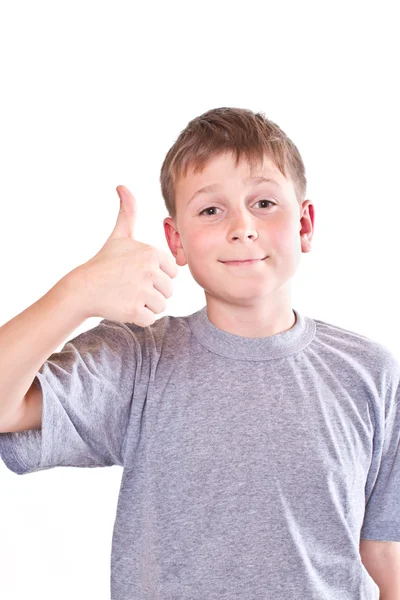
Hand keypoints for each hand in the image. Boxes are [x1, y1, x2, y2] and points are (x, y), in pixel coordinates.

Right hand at [73, 185, 178, 325]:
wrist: (82, 288)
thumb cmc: (104, 262)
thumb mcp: (119, 235)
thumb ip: (128, 212)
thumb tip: (122, 186)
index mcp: (152, 253)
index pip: (172, 273)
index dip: (157, 276)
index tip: (137, 274)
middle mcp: (149, 271)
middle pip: (169, 291)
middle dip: (153, 292)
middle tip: (130, 287)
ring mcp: (142, 291)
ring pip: (161, 306)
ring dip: (146, 305)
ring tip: (127, 296)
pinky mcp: (134, 310)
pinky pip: (150, 319)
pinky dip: (139, 318)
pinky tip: (124, 306)